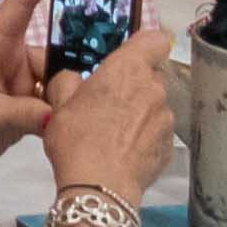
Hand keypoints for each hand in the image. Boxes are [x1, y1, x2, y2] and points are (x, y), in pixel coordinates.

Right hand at [43, 15, 177, 201]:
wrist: (99, 187)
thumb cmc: (76, 137)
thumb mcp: (57, 102)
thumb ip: (68, 80)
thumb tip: (75, 79)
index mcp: (128, 69)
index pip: (155, 39)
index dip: (144, 44)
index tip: (129, 55)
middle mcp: (154, 89)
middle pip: (152, 75)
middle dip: (134, 84)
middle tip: (109, 101)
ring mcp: (166, 119)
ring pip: (155, 105)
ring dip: (140, 112)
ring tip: (116, 132)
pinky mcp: (169, 147)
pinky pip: (157, 133)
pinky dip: (144, 137)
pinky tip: (124, 151)